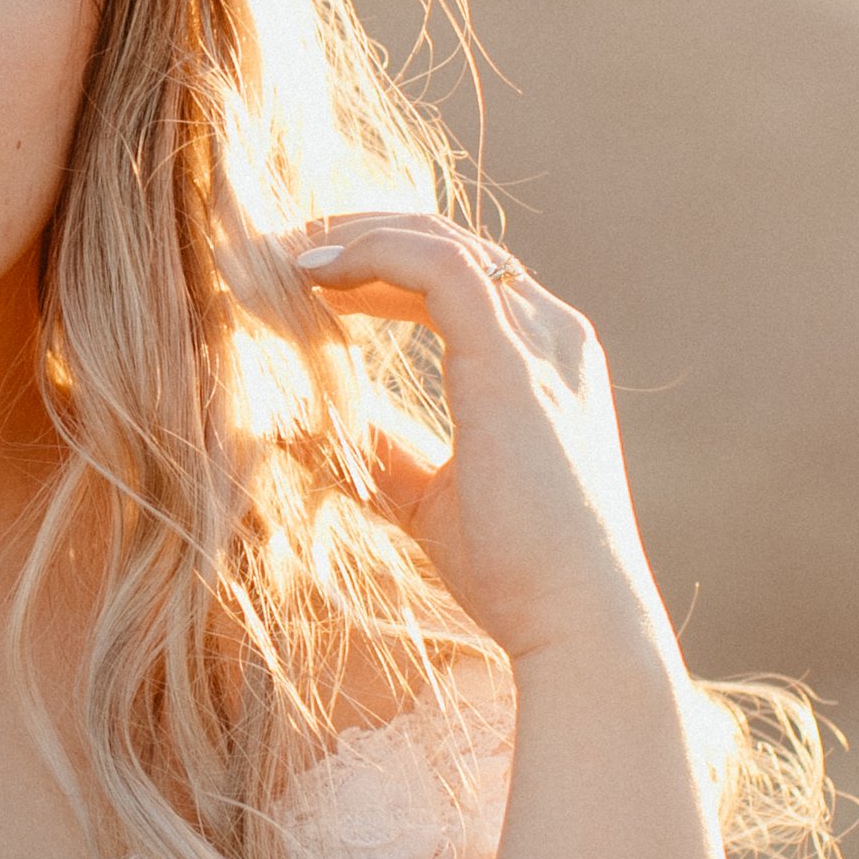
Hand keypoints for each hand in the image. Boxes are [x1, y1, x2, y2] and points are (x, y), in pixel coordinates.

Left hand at [291, 213, 673, 674]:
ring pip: (441, 244)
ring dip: (356, 237)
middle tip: (282, 250)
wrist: (576, 622)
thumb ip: (379, 452)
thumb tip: (294, 426)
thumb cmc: (516, 574)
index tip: (308, 280)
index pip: (463, 280)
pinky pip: (438, 267)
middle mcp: (553, 336)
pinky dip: (370, 255)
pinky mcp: (512, 359)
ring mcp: (540, 342)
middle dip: (363, 236)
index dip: (382, 267)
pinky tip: (311, 275)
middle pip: (451, 246)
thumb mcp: (429, 498)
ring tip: (285, 254)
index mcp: (546, 363)